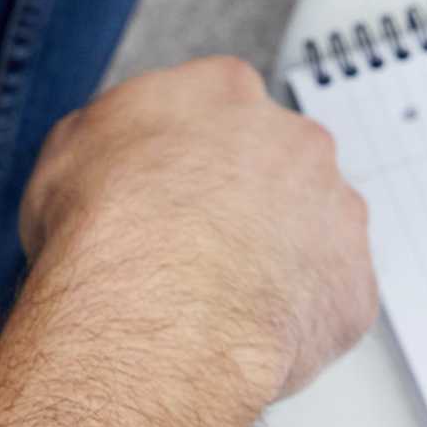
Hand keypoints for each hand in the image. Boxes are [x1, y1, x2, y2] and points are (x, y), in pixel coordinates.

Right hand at [19, 58, 375, 404]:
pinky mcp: (355, 286)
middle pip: (281, 165)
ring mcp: (337, 213)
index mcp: (227, 92)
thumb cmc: (109, 232)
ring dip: (280, 260)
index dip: (195, 157)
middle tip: (200, 251)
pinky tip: (249, 334)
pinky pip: (330, 301)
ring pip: (315, 233)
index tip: (177, 189)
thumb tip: (125, 151)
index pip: (223, 105)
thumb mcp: (71, 148)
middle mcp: (297, 140)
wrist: (155, 312)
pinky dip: (300, 320)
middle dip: (247, 205)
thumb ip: (120, 135)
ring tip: (222, 303)